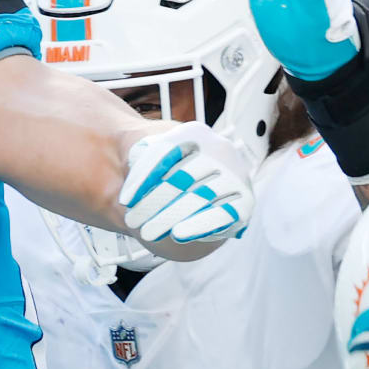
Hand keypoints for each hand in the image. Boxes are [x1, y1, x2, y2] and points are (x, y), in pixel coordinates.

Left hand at [119, 122, 254, 246]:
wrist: (205, 182)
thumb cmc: (170, 169)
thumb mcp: (152, 156)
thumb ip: (141, 158)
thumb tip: (133, 177)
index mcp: (194, 133)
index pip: (165, 152)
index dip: (143, 177)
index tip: (124, 200)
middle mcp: (220, 149)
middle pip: (182, 177)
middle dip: (153, 202)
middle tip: (131, 221)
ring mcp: (235, 174)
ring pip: (199, 197)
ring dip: (170, 216)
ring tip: (146, 233)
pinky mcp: (245, 200)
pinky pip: (222, 214)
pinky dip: (198, 225)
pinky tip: (177, 235)